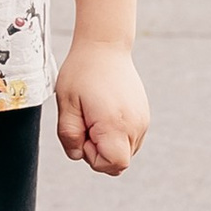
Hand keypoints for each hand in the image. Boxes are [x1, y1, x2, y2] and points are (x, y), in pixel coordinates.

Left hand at [55, 41, 148, 175]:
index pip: (113, 165)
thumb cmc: (82, 71)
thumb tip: (77, 155)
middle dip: (98, 151)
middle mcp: (135, 125)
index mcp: (116, 124)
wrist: (105, 45)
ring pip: (124, 151)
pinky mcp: (143, 115)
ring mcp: (142, 120)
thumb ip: (69, 135)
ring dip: (107, 142)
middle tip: (86, 121)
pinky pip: (130, 139)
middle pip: (119, 162)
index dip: (93, 157)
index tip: (83, 132)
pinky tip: (104, 111)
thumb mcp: (66, 103)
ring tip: (95, 114)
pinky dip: (115, 134)